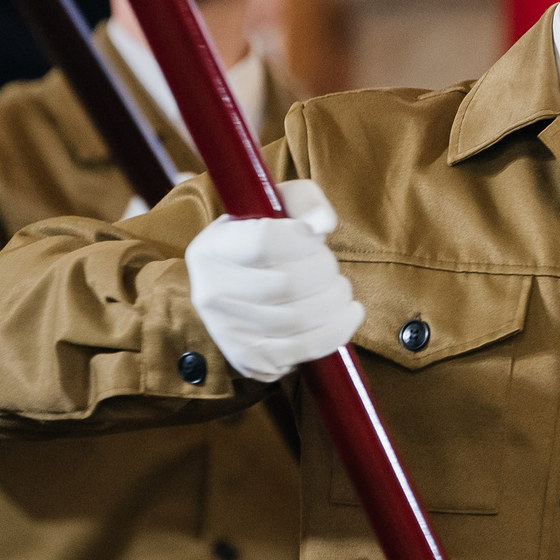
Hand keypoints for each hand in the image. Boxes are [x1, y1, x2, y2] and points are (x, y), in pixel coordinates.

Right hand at [182, 178, 362, 382]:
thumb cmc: (262, 241)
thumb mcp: (274, 206)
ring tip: (341, 289)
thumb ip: (303, 201)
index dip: (302, 239)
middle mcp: (212, 294)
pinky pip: (305, 349)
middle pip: (288, 283)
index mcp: (212, 249)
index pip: (264, 242)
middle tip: (330, 266)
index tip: (313, 237)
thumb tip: (323, 224)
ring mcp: (229, 332)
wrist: (237, 290)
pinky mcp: (250, 359)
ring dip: (335, 300)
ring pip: (299, 319)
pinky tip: (347, 314)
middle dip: (325, 271)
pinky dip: (337, 330)